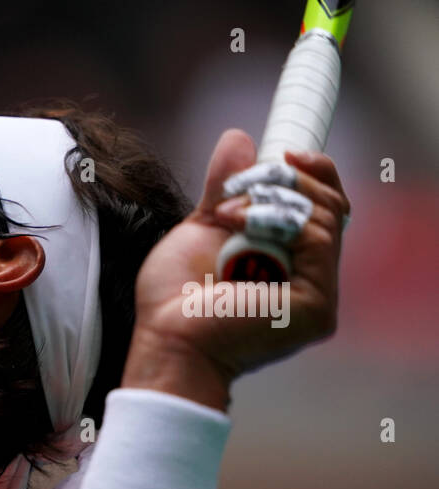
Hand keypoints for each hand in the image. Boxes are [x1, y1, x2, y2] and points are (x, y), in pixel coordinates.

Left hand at [123, 129, 349, 409]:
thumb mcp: (202, 229)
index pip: (323, 211)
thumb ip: (226, 189)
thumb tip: (240, 137)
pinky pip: (316, 239)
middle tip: (240, 188)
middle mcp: (312, 282)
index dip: (314, 176)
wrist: (166, 340)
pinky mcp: (317, 305)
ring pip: (325, 217)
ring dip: (271, 200)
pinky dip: (275, 219)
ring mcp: (318, 296)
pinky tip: (238, 223)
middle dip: (284, 182)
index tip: (286, 154)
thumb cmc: (174, 301)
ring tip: (228, 213)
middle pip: (331, 207)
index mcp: (291, 266)